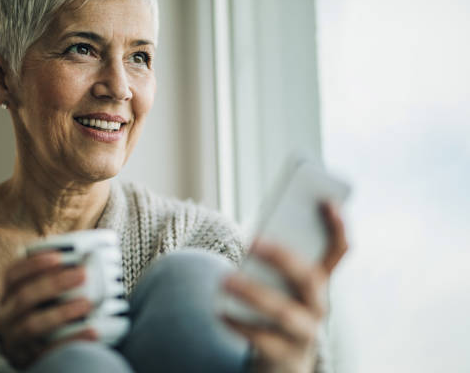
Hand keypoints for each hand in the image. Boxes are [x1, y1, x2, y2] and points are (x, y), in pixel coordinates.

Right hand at [0, 251, 96, 368]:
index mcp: (9, 297)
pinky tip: (93, 331)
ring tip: (87, 303)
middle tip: (83, 274)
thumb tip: (82, 256)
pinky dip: (72, 339)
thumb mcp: (38, 300)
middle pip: (24, 297)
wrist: (30, 358)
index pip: (12, 275)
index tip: (58, 256)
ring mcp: (16, 341)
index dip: (33, 264)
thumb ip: (53, 279)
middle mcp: (7, 318)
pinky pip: (49, 351)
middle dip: (54, 283)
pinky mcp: (29, 361)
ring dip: (61, 311)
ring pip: (32, 325)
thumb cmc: (39, 319)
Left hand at [222, 202, 346, 372]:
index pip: (339, 250)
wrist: (280, 359)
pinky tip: (220, 312)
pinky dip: (240, 324)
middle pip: (309, 279)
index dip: (338, 226)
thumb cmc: (275, 306)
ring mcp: (305, 333)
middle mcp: (319, 305)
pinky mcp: (285, 355)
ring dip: (254, 293)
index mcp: (319, 280)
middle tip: (250, 241)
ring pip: (285, 312)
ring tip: (224, 279)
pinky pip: (263, 340)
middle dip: (281, 257)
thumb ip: (273, 261)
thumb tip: (252, 239)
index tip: (326, 201)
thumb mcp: (278, 283)